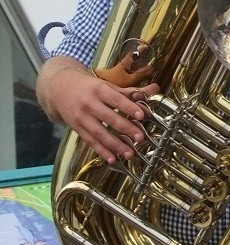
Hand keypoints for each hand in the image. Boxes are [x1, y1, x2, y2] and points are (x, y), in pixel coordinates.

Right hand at [41, 60, 158, 164]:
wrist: (59, 88)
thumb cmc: (90, 87)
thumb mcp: (107, 85)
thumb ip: (131, 91)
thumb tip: (155, 89)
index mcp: (99, 90)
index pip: (116, 99)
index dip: (129, 107)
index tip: (142, 115)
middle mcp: (89, 103)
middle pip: (109, 117)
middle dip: (125, 128)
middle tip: (140, 138)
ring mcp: (81, 117)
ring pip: (99, 133)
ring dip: (115, 145)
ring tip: (130, 153)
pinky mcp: (77, 128)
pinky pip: (90, 141)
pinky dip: (101, 151)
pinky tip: (112, 159)